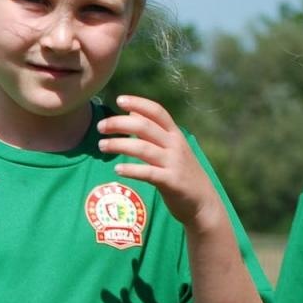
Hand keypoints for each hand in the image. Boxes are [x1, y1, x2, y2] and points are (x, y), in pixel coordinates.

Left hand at [97, 95, 219, 226]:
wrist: (203, 202)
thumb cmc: (180, 173)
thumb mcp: (171, 149)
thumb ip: (152, 132)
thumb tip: (132, 112)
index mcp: (175, 135)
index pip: (157, 112)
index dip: (139, 103)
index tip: (119, 99)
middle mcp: (176, 145)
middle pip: (145, 127)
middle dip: (120, 124)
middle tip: (100, 126)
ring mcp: (174, 163)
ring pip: (143, 148)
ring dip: (119, 145)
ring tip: (102, 146)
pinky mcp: (171, 182)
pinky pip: (148, 173)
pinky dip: (132, 170)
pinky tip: (117, 169)